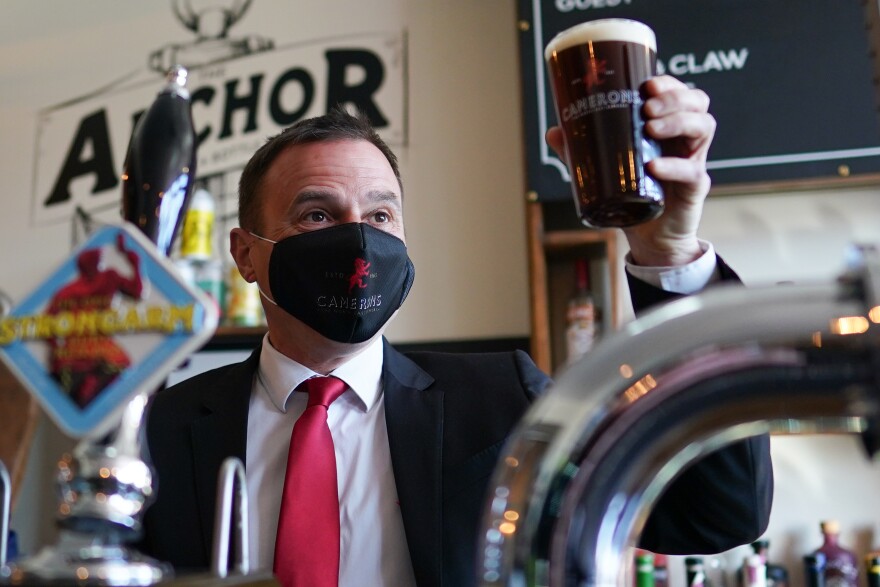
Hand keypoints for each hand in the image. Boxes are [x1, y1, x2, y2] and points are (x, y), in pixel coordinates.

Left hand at [546, 75, 715, 266]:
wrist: (651, 237)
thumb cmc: (633, 196)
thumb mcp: (604, 168)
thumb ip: (581, 151)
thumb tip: (554, 132)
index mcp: (668, 127)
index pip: (679, 93)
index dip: (668, 84)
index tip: (647, 84)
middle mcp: (685, 139)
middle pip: (697, 102)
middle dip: (673, 97)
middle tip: (647, 107)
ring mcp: (694, 161)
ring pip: (704, 126)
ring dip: (678, 121)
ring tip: (651, 128)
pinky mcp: (694, 187)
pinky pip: (692, 171)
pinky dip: (673, 166)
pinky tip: (653, 165)